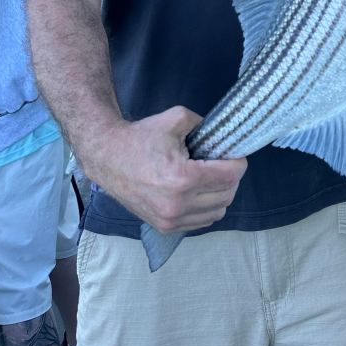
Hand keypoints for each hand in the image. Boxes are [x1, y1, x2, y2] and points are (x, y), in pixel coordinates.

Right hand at [88, 106, 246, 232]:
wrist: (108, 157)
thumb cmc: (141, 137)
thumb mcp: (176, 118)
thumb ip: (205, 124)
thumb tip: (224, 136)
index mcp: (182, 178)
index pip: (230, 176)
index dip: (238, 162)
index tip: (235, 153)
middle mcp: (178, 204)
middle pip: (227, 195)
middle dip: (232, 177)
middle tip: (224, 163)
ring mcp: (171, 219)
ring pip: (217, 212)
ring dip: (221, 194)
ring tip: (212, 178)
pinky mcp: (165, 226)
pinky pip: (201, 222)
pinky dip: (207, 207)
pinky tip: (199, 191)